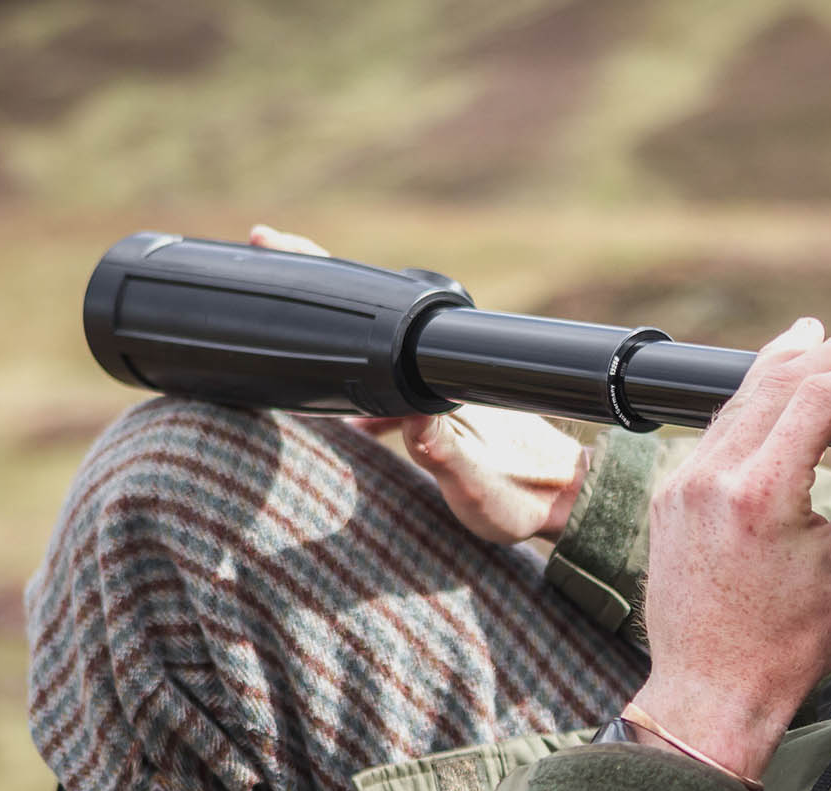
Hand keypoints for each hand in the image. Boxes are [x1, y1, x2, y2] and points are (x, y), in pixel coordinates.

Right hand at [248, 225, 588, 543]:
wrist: (565, 502)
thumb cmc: (523, 498)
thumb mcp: (478, 488)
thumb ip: (443, 455)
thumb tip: (406, 420)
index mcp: (442, 377)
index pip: (374, 314)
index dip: (326, 280)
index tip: (277, 247)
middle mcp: (440, 371)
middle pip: (368, 316)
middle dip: (315, 287)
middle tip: (265, 250)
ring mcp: (439, 385)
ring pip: (375, 350)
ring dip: (334, 342)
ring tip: (284, 335)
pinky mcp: (441, 408)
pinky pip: (387, 384)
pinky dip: (358, 387)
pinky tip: (342, 416)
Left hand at [627, 318, 830, 780]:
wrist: (709, 696)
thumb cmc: (784, 646)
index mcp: (762, 492)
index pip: (816, 394)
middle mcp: (712, 475)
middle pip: (773, 382)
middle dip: (822, 354)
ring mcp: (682, 483)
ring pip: (737, 400)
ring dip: (780, 371)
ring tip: (817, 342)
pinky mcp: (668, 496)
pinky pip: (712, 432)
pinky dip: (748, 408)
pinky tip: (773, 400)